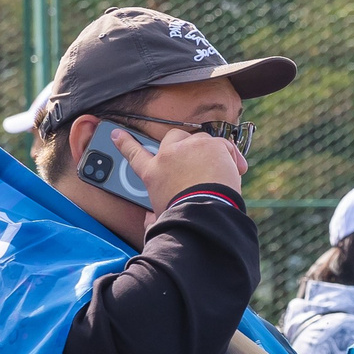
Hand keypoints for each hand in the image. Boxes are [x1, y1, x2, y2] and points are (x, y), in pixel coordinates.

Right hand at [105, 124, 241, 212]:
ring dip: (210, 151)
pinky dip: (231, 155)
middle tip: (195, 160)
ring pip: (201, 138)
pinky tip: (236, 169)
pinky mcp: (212, 145)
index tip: (117, 133)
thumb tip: (148, 220)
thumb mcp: (160, 218)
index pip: (134, 154)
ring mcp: (191, 147)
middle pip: (173, 136)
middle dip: (183, 144)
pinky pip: (224, 144)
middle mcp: (168, 156)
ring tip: (219, 171)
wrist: (204, 215)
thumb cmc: (182, 220)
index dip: (124, 142)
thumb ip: (152, 217)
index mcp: (153, 173)